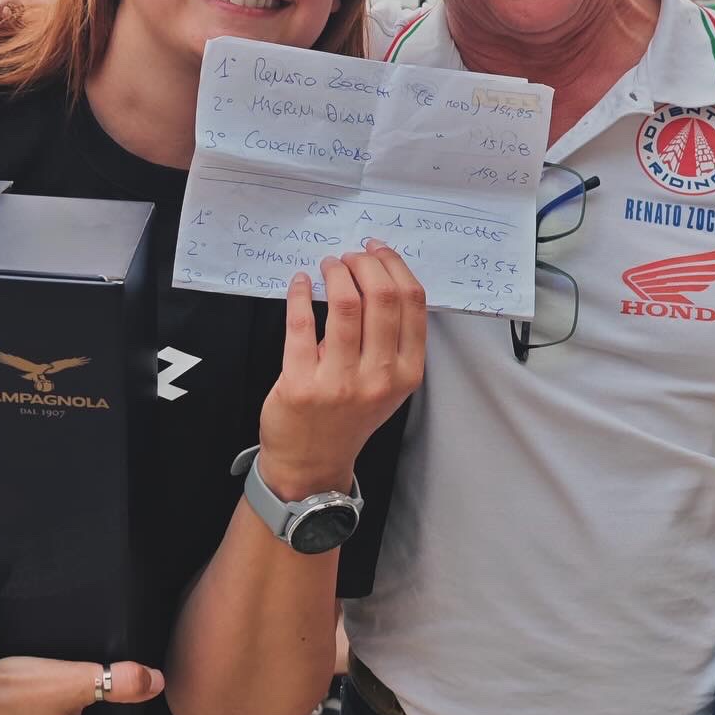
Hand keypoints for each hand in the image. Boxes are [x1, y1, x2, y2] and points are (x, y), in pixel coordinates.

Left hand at [257, 241, 426, 497]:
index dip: (395, 266)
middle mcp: (379, 377)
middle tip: (350, 256)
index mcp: (406, 373)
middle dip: (366, 264)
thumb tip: (379, 276)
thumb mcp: (388, 385)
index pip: (412, 304)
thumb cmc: (350, 416)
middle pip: (383, 298)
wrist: (311, 463)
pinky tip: (301, 282)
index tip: (378, 251)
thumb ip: (392, 341)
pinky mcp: (302, 383)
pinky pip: (302, 323)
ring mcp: (340, 381)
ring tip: (329, 266)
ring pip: (346, 305)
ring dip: (336, 273)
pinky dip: (301, 294)